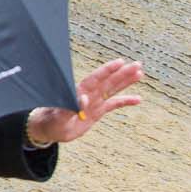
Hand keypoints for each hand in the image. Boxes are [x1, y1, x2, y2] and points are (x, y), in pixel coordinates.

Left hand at [28, 59, 143, 145]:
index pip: (95, 79)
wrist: (51, 129)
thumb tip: (84, 98)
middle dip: (122, 73)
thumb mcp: (60, 117)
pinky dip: (125, 101)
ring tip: (139, 73)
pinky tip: (138, 99)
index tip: (120, 62)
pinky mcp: (98, 111)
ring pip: (113, 89)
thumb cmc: (52, 121)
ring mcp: (94, 102)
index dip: (107, 70)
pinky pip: (114, 104)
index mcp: (79, 92)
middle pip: (108, 81)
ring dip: (125, 82)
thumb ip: (71, 107)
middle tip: (138, 64)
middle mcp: (89, 94)